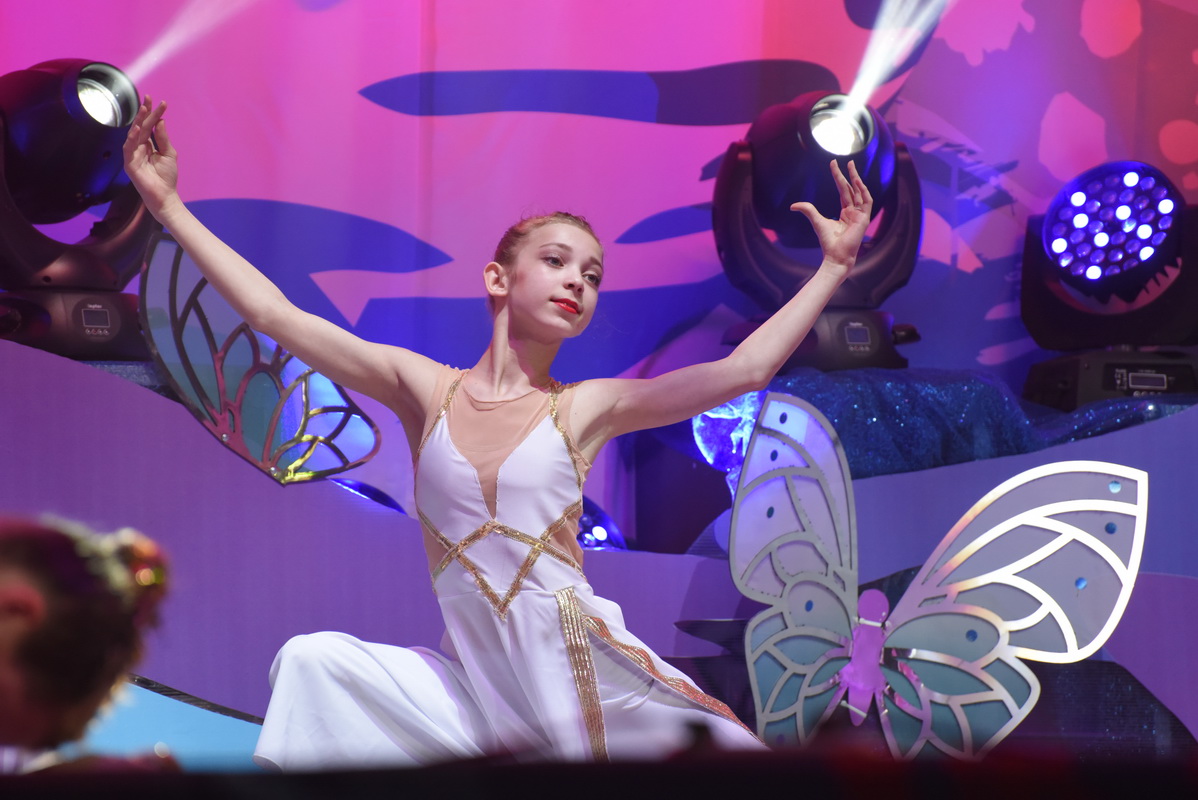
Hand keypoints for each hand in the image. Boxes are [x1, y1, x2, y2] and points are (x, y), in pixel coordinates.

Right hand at [122, 96, 179, 218]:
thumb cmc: (167, 176)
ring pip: (134, 134)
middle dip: (145, 112)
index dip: (153, 114)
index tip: (160, 102)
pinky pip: (128, 148)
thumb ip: (163, 138)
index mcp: (148, 144)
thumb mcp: (169, 153)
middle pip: (141, 126)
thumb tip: (161, 121)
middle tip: (149, 98)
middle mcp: (139, 147)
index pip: (149, 126)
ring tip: (144, 109)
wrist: (165, 195)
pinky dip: (132, 137)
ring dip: (138, 121)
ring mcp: (133, 154)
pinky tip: (136, 128)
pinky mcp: (129, 163)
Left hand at [789, 159, 872, 272]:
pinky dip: (863, 191)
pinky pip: (867, 201)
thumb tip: (793, 205)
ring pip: (861, 192)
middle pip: (853, 189)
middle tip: (848, 160)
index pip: (844, 191)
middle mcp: (855, 211)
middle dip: (850, 174)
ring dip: (857, 179)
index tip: (834, 165)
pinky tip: (857, 181)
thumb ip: (808, 210)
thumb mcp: (816, 221)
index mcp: (846, 212)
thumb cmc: (828, 241)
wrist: (835, 255)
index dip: (839, 178)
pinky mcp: (864, 218)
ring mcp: (861, 214)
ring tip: (852, 167)